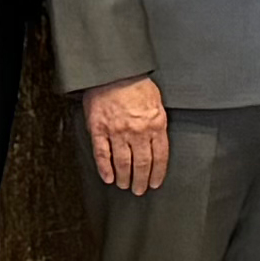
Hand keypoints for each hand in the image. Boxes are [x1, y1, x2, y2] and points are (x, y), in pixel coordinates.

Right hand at [85, 77, 169, 193]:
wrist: (113, 71)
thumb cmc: (135, 82)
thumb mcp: (157, 101)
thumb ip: (158, 122)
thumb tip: (159, 140)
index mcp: (155, 124)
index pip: (160, 156)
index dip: (157, 173)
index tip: (155, 183)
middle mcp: (138, 131)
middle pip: (142, 164)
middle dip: (141, 180)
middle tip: (139, 189)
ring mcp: (117, 131)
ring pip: (123, 163)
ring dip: (125, 178)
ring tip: (125, 185)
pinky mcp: (99, 129)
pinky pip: (103, 154)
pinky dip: (105, 169)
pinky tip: (108, 178)